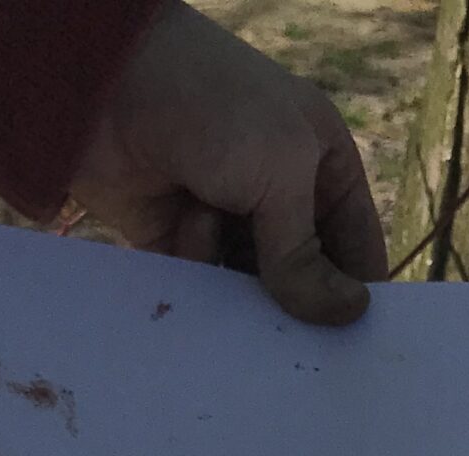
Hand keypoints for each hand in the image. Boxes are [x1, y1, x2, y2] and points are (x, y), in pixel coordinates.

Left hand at [69, 0, 387, 325]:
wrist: (109, 86)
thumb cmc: (216, 108)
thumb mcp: (281, 173)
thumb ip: (306, 253)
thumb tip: (350, 314)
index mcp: (318, 164)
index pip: (354, 242)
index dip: (358, 294)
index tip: (357, 350)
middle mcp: (275, 196)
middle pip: (301, 279)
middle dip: (297, 310)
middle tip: (297, 356)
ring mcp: (223, 221)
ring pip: (248, 293)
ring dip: (240, 297)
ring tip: (232, 282)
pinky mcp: (174, 245)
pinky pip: (199, 293)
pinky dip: (197, 287)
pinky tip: (186, 249)